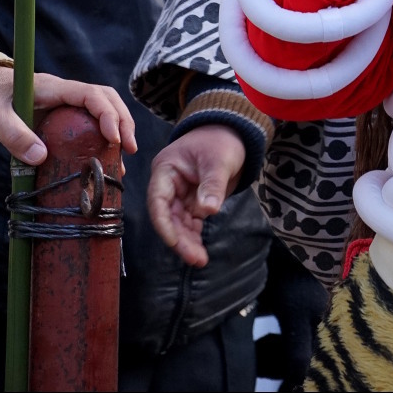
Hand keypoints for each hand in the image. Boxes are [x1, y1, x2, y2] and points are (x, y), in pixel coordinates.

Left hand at [0, 66, 137, 166]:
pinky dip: (102, 140)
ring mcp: (66, 104)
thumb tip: (42, 157)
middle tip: (129, 149)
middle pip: (107, 100)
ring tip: (123, 158)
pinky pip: (90, 123)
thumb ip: (15, 136)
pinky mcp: (63, 117)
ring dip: (119, 130)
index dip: (109, 115)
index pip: (92, 95)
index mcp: (54, 88)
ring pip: (104, 110)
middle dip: (123, 122)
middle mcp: (66, 93)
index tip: (114, 139)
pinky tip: (104, 160)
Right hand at [147, 125, 246, 266]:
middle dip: (180, 238)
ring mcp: (181, 193)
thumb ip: (212, 185)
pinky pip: (191, 221)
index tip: (175, 241)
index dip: (164, 223)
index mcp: (166, 170)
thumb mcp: (219, 161)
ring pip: (179, 222)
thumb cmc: (221, 140)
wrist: (234, 133)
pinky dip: (194, 234)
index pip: (158, 200)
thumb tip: (207, 211)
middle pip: (168, 216)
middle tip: (195, 258)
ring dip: (187, 241)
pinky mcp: (193, 200)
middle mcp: (169, 184)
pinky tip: (200, 250)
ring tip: (199, 259)